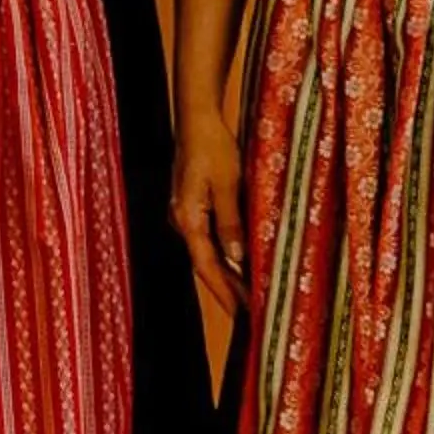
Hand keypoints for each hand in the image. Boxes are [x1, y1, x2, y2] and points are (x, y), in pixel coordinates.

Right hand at [171, 110, 248, 309]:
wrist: (196, 120)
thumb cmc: (212, 147)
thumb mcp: (227, 183)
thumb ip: (230, 222)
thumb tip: (236, 258)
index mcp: (187, 219)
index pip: (207, 267)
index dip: (225, 292)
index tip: (243, 313)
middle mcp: (182, 222)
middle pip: (206, 265)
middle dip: (227, 290)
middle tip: (251, 313)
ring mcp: (186, 215)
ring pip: (207, 253)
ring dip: (227, 274)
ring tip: (250, 295)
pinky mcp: (193, 206)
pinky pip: (209, 238)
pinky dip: (225, 253)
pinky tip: (241, 261)